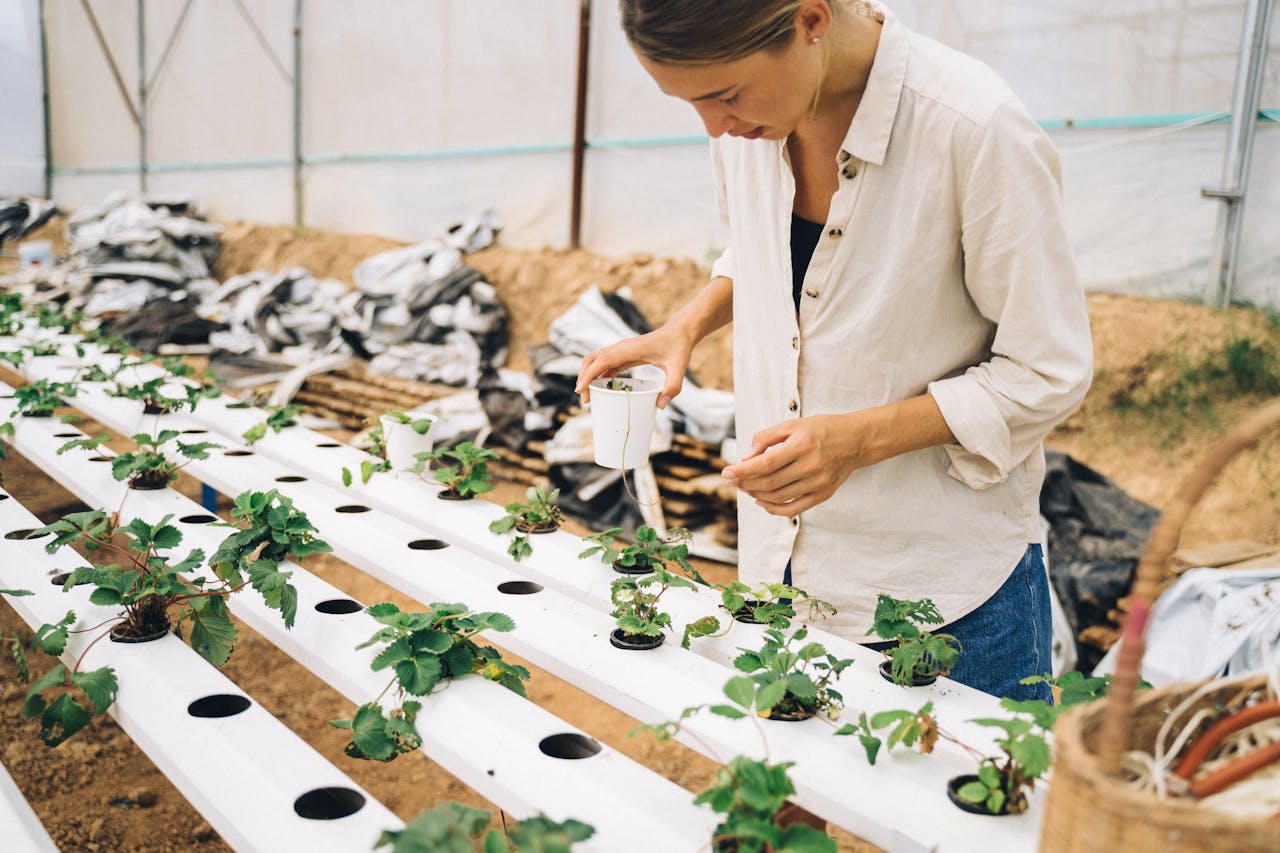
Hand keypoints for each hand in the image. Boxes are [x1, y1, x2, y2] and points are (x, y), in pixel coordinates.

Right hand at [575, 324, 694, 408]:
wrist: (679, 333)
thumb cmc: (678, 348)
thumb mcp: (678, 368)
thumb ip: (673, 387)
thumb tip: (661, 405)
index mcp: (629, 349)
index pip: (602, 360)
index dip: (588, 374)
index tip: (580, 390)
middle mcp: (621, 348)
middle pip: (592, 360)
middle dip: (583, 378)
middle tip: (585, 399)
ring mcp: (620, 350)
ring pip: (596, 361)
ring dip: (588, 376)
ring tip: (589, 397)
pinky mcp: (624, 354)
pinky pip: (605, 364)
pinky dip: (598, 375)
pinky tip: (601, 389)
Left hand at [721, 413, 872, 516]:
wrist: (856, 440)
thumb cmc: (822, 429)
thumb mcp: (793, 424)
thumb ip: (766, 438)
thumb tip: (746, 458)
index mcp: (802, 445)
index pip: (766, 464)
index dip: (743, 471)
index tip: (727, 472)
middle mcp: (812, 466)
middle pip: (770, 483)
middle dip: (745, 483)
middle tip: (731, 480)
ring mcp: (818, 483)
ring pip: (778, 497)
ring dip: (756, 494)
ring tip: (744, 487)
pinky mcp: (823, 494)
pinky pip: (793, 509)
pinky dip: (773, 508)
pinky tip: (760, 501)